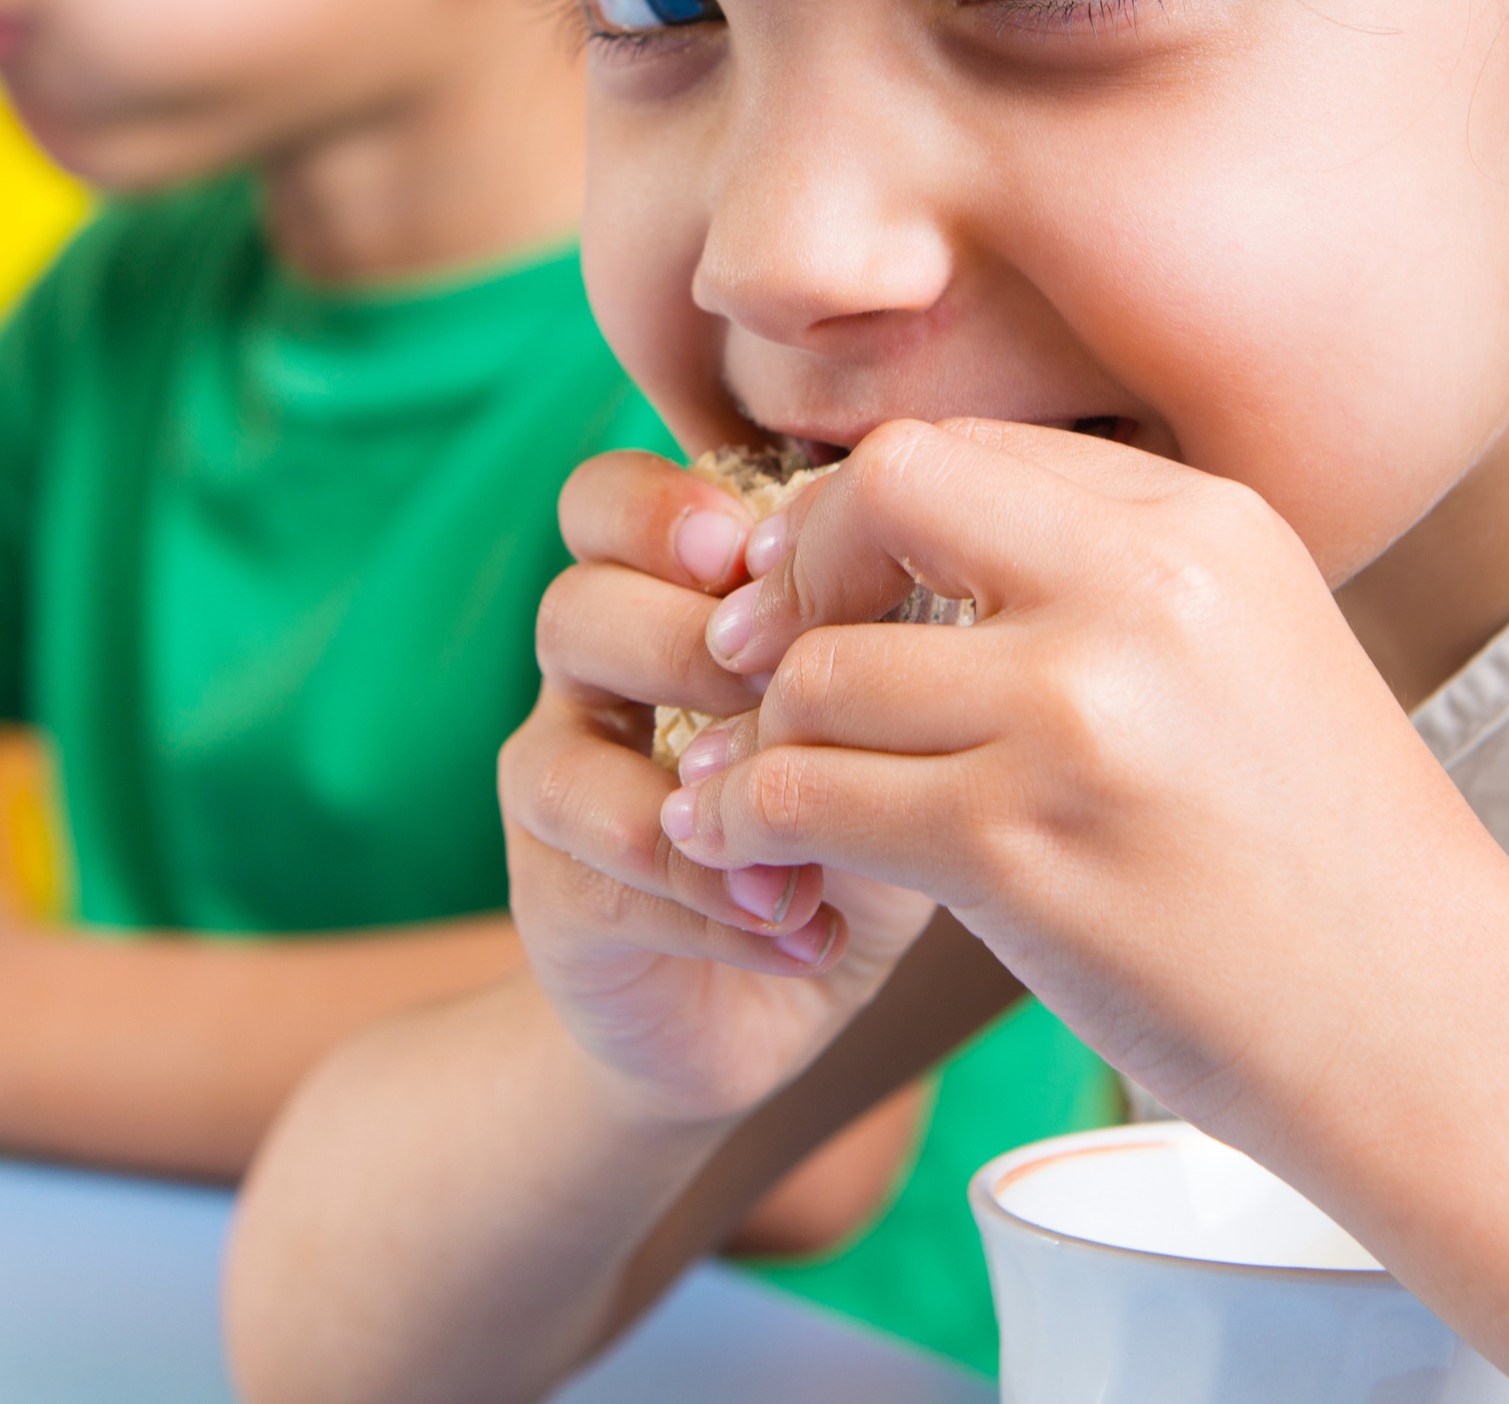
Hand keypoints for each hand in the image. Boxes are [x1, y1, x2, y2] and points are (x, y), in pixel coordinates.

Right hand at [504, 450, 934, 1130]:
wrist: (768, 1005)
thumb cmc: (850, 827)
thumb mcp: (886, 723)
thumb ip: (889, 643)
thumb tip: (953, 577)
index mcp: (663, 600)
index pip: (609, 503)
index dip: (663, 512)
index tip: (754, 554)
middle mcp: (594, 673)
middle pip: (577, 603)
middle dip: (687, 640)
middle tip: (784, 693)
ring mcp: (563, 779)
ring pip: (563, 748)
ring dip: (696, 778)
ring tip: (805, 838)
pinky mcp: (555, 891)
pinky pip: (605, 870)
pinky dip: (715, 901)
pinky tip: (809, 930)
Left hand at [664, 419, 1503, 1124]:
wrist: (1429, 1029)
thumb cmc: (1328, 859)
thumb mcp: (1252, 649)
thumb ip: (1105, 580)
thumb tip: (907, 531)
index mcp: (1203, 525)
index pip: (962, 446)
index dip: (863, 516)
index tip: (831, 590)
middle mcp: (1141, 591)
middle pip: (879, 491)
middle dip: (798, 572)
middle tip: (769, 660)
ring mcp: (1076, 716)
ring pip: (817, 669)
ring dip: (767, 740)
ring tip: (760, 792)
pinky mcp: (1018, 849)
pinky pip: (806, 797)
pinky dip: (753, 828)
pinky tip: (760, 858)